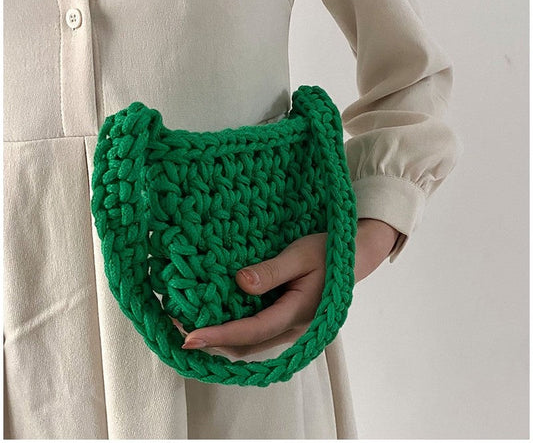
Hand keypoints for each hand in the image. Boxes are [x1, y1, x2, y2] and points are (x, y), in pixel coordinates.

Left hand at [174, 220, 399, 356]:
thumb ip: (272, 271)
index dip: (219, 335)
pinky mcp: (286, 318)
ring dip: (221, 339)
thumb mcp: (301, 255)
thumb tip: (240, 283)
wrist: (354, 257)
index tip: (189, 336)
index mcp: (296, 313)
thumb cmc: (330, 253)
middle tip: (179, 331)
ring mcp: (289, 325)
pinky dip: (234, 331)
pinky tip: (218, 317)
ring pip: (250, 342)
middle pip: (246, 345)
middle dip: (213, 342)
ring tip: (192, 326)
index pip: (251, 331)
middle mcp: (291, 327)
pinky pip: (256, 332)